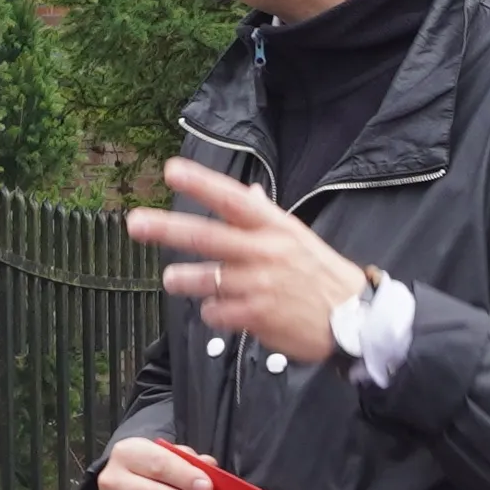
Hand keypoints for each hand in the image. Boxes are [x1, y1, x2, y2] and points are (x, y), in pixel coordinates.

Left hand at [124, 161, 374, 368]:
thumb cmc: (321, 275)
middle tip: (135, 223)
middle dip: (167, 229)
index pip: (232, 199)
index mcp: (275, 227)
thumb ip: (266, 217)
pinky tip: (220, 311)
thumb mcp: (298, 238)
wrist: (353, 319)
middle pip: (208, 236)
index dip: (201, 184)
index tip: (170, 170)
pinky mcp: (257, 317)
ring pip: (206, 278)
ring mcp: (259, 285)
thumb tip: (248, 193)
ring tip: (172, 279)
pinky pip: (217, 312)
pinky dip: (212, 312)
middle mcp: (265, 252)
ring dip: (184, 278)